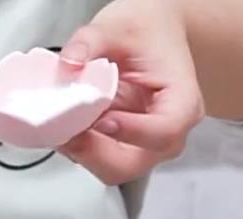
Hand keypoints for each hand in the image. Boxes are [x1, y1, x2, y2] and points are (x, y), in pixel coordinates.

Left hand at [56, 0, 205, 184]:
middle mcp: (168, 131)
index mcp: (181, 101)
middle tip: (66, 129)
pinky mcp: (123, 146)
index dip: (131, 132)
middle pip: (133, 163)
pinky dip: (78, 148)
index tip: (101, 121)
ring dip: (81, 151)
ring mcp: (145, 144)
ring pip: (112, 169)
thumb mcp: (114, 27)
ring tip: (60, 124)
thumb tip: (69, 62)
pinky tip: (65, 126)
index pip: (164, 130)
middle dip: (93, 152)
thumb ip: (89, 41)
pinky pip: (99, 160)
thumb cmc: (144, 33)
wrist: (149, 36)